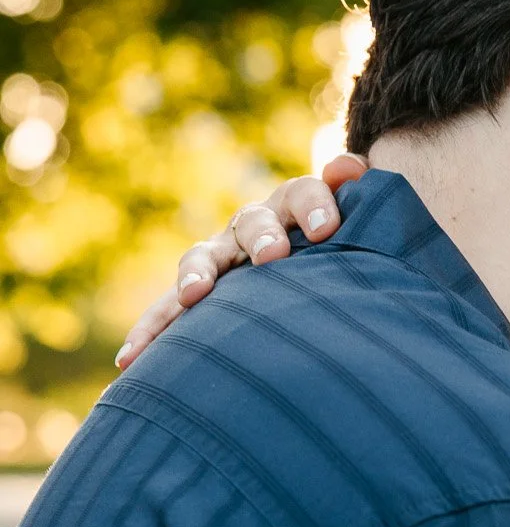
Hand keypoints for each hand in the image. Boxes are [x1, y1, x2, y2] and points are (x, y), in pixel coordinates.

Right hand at [114, 153, 367, 368]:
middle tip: (273, 256)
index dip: (314, 205)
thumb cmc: (343, 254)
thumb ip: (363, 200)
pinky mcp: (198, 295)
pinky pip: (170, 312)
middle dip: (260, 237)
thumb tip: (351, 167)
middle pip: (251, 222)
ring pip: (202, 259)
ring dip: (196, 275)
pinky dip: (152, 331)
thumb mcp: (359, 228)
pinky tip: (129, 359)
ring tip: (193, 295)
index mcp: (294, 207)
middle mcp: (252, 226)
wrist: (309, 264)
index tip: (328, 227)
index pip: (303, 194)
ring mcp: (221, 259)